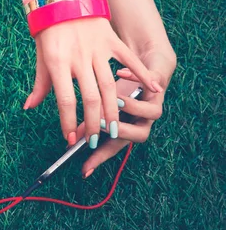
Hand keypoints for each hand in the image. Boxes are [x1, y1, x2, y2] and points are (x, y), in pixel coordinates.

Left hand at [23, 17, 162, 147]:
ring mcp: (97, 49)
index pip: (65, 100)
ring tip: (114, 129)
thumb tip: (29, 106)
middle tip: (95, 141)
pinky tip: (152, 89)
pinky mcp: (111, 40)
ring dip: (113, 111)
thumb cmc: (49, 29)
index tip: (70, 139)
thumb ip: (40, 83)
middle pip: (91, 98)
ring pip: (109, 86)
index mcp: (58, 62)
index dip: (69, 122)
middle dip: (94, 124)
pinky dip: (142, 74)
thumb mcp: (41, 56)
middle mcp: (79, 58)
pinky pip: (129, 60)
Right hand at [77, 49, 176, 176]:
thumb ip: (90, 120)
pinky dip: (135, 78)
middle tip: (102, 125)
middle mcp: (142, 118)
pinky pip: (151, 83)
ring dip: (132, 107)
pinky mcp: (158, 82)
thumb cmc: (121, 87)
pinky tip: (119, 73)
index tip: (84, 168)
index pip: (114, 146)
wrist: (146, 62)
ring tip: (114, 99)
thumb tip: (71, 135)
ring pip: (150, 113)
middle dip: (121, 132)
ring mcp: (153, 102)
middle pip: (139, 136)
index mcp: (128, 126)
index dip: (101, 157)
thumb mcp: (102, 103)